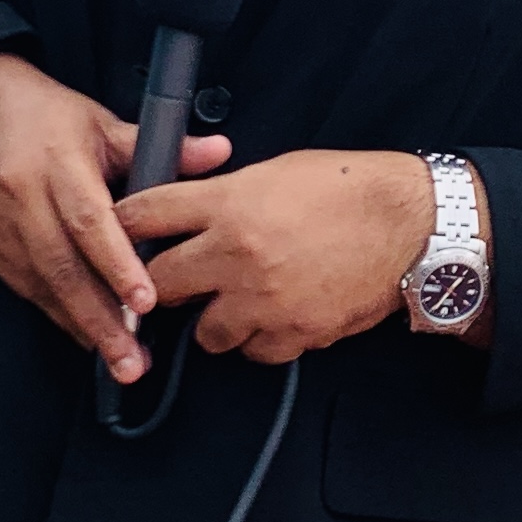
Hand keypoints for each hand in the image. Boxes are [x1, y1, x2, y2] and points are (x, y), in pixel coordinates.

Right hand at [0, 52, 230, 383]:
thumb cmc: (45, 117)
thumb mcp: (101, 122)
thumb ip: (160, 145)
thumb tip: (218, 152)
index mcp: (57, 161)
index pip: (89, 220)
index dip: (118, 264)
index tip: (146, 300)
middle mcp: (24, 199)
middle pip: (64, 268)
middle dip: (102, 319)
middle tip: (135, 359)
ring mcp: (1, 228)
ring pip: (45, 288)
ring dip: (83, 327)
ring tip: (120, 361)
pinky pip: (28, 291)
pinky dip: (60, 316)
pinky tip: (88, 336)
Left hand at [117, 150, 453, 364]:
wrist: (406, 224)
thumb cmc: (347, 188)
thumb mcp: (277, 170)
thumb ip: (227, 192)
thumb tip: (190, 210)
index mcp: (230, 203)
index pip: (148, 213)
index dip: (124, 222)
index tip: (115, 231)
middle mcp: (236, 254)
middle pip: (159, 284)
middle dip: (156, 284)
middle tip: (171, 278)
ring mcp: (262, 301)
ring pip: (204, 332)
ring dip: (213, 317)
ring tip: (235, 297)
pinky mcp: (290, 335)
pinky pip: (251, 352)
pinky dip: (257, 338)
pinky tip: (272, 313)